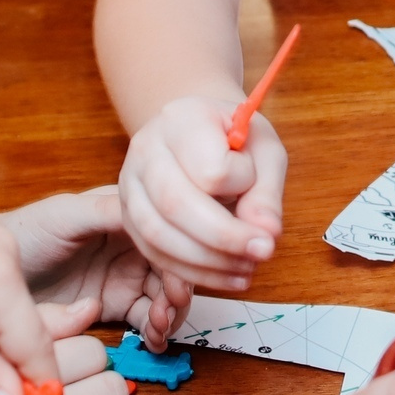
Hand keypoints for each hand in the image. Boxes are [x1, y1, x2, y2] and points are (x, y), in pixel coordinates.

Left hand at [0, 187, 188, 347]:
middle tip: (167, 314)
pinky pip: (146, 319)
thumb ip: (106, 211)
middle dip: (178, 293)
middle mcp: (132, 244)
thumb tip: (148, 211)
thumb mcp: (65, 215)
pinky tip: (152, 339)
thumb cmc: (26, 233)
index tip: (175, 287)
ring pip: (165, 296)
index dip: (178, 261)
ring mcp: (125, 276)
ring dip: (169, 314)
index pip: (167, 235)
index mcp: (125, 215)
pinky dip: (155, 331)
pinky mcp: (114, 305)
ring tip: (157, 329)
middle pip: (173, 268)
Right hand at [117, 96, 285, 291]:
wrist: (200, 133)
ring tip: (246, 270)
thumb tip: (265, 237)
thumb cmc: (236, 140)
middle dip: (224, 240)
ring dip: (207, 264)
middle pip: (175, 205)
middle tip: (262, 253)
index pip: (211, 168)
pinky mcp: (127, 215)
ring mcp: (129, 183)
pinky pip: (153, 253)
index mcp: (183, 119)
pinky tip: (224, 275)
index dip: (242, 186)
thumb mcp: (264, 151)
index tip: (259, 185)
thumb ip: (267, 193)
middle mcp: (146, 148)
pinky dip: (191, 273)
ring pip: (158, 236)